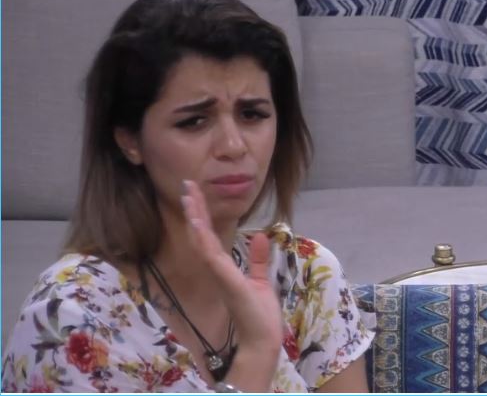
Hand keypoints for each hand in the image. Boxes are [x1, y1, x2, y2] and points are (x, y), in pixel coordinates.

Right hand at [181, 180, 281, 387]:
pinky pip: (209, 253)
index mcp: (223, 268)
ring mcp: (218, 274)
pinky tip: (196, 219)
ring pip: (201, 239)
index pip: (209, 236)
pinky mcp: (224, 279)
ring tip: (188, 194)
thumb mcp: (261, 280)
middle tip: (188, 184)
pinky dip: (202, 236)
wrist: (262, 338)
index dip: (202, 214)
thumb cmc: (259, 315)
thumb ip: (259, 259)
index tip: (196, 194)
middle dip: (194, 208)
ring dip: (195, 216)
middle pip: (201, 233)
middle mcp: (216, 269)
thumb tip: (261, 235)